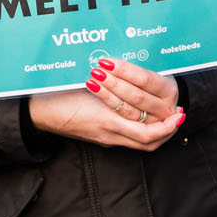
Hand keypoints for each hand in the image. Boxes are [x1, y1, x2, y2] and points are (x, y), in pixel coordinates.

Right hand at [29, 65, 181, 151]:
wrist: (37, 112)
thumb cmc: (58, 95)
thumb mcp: (88, 86)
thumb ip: (111, 85)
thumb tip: (130, 74)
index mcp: (108, 121)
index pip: (148, 134)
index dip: (167, 126)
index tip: (179, 114)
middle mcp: (108, 133)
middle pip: (148, 142)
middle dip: (167, 131)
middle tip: (178, 117)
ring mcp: (103, 138)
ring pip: (138, 143)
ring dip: (156, 132)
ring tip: (166, 118)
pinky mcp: (98, 137)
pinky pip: (126, 138)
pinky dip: (140, 130)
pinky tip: (143, 117)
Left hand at [88, 57, 179, 125]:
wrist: (160, 104)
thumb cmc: (152, 82)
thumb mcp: (155, 70)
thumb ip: (144, 64)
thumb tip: (124, 44)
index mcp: (169, 89)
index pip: (145, 79)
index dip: (125, 70)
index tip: (107, 62)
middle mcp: (164, 108)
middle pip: (137, 96)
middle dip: (114, 83)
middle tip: (96, 71)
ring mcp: (154, 123)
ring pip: (128, 110)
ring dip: (107, 94)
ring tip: (92, 81)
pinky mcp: (140, 134)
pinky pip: (123, 121)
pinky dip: (107, 104)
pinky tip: (95, 92)